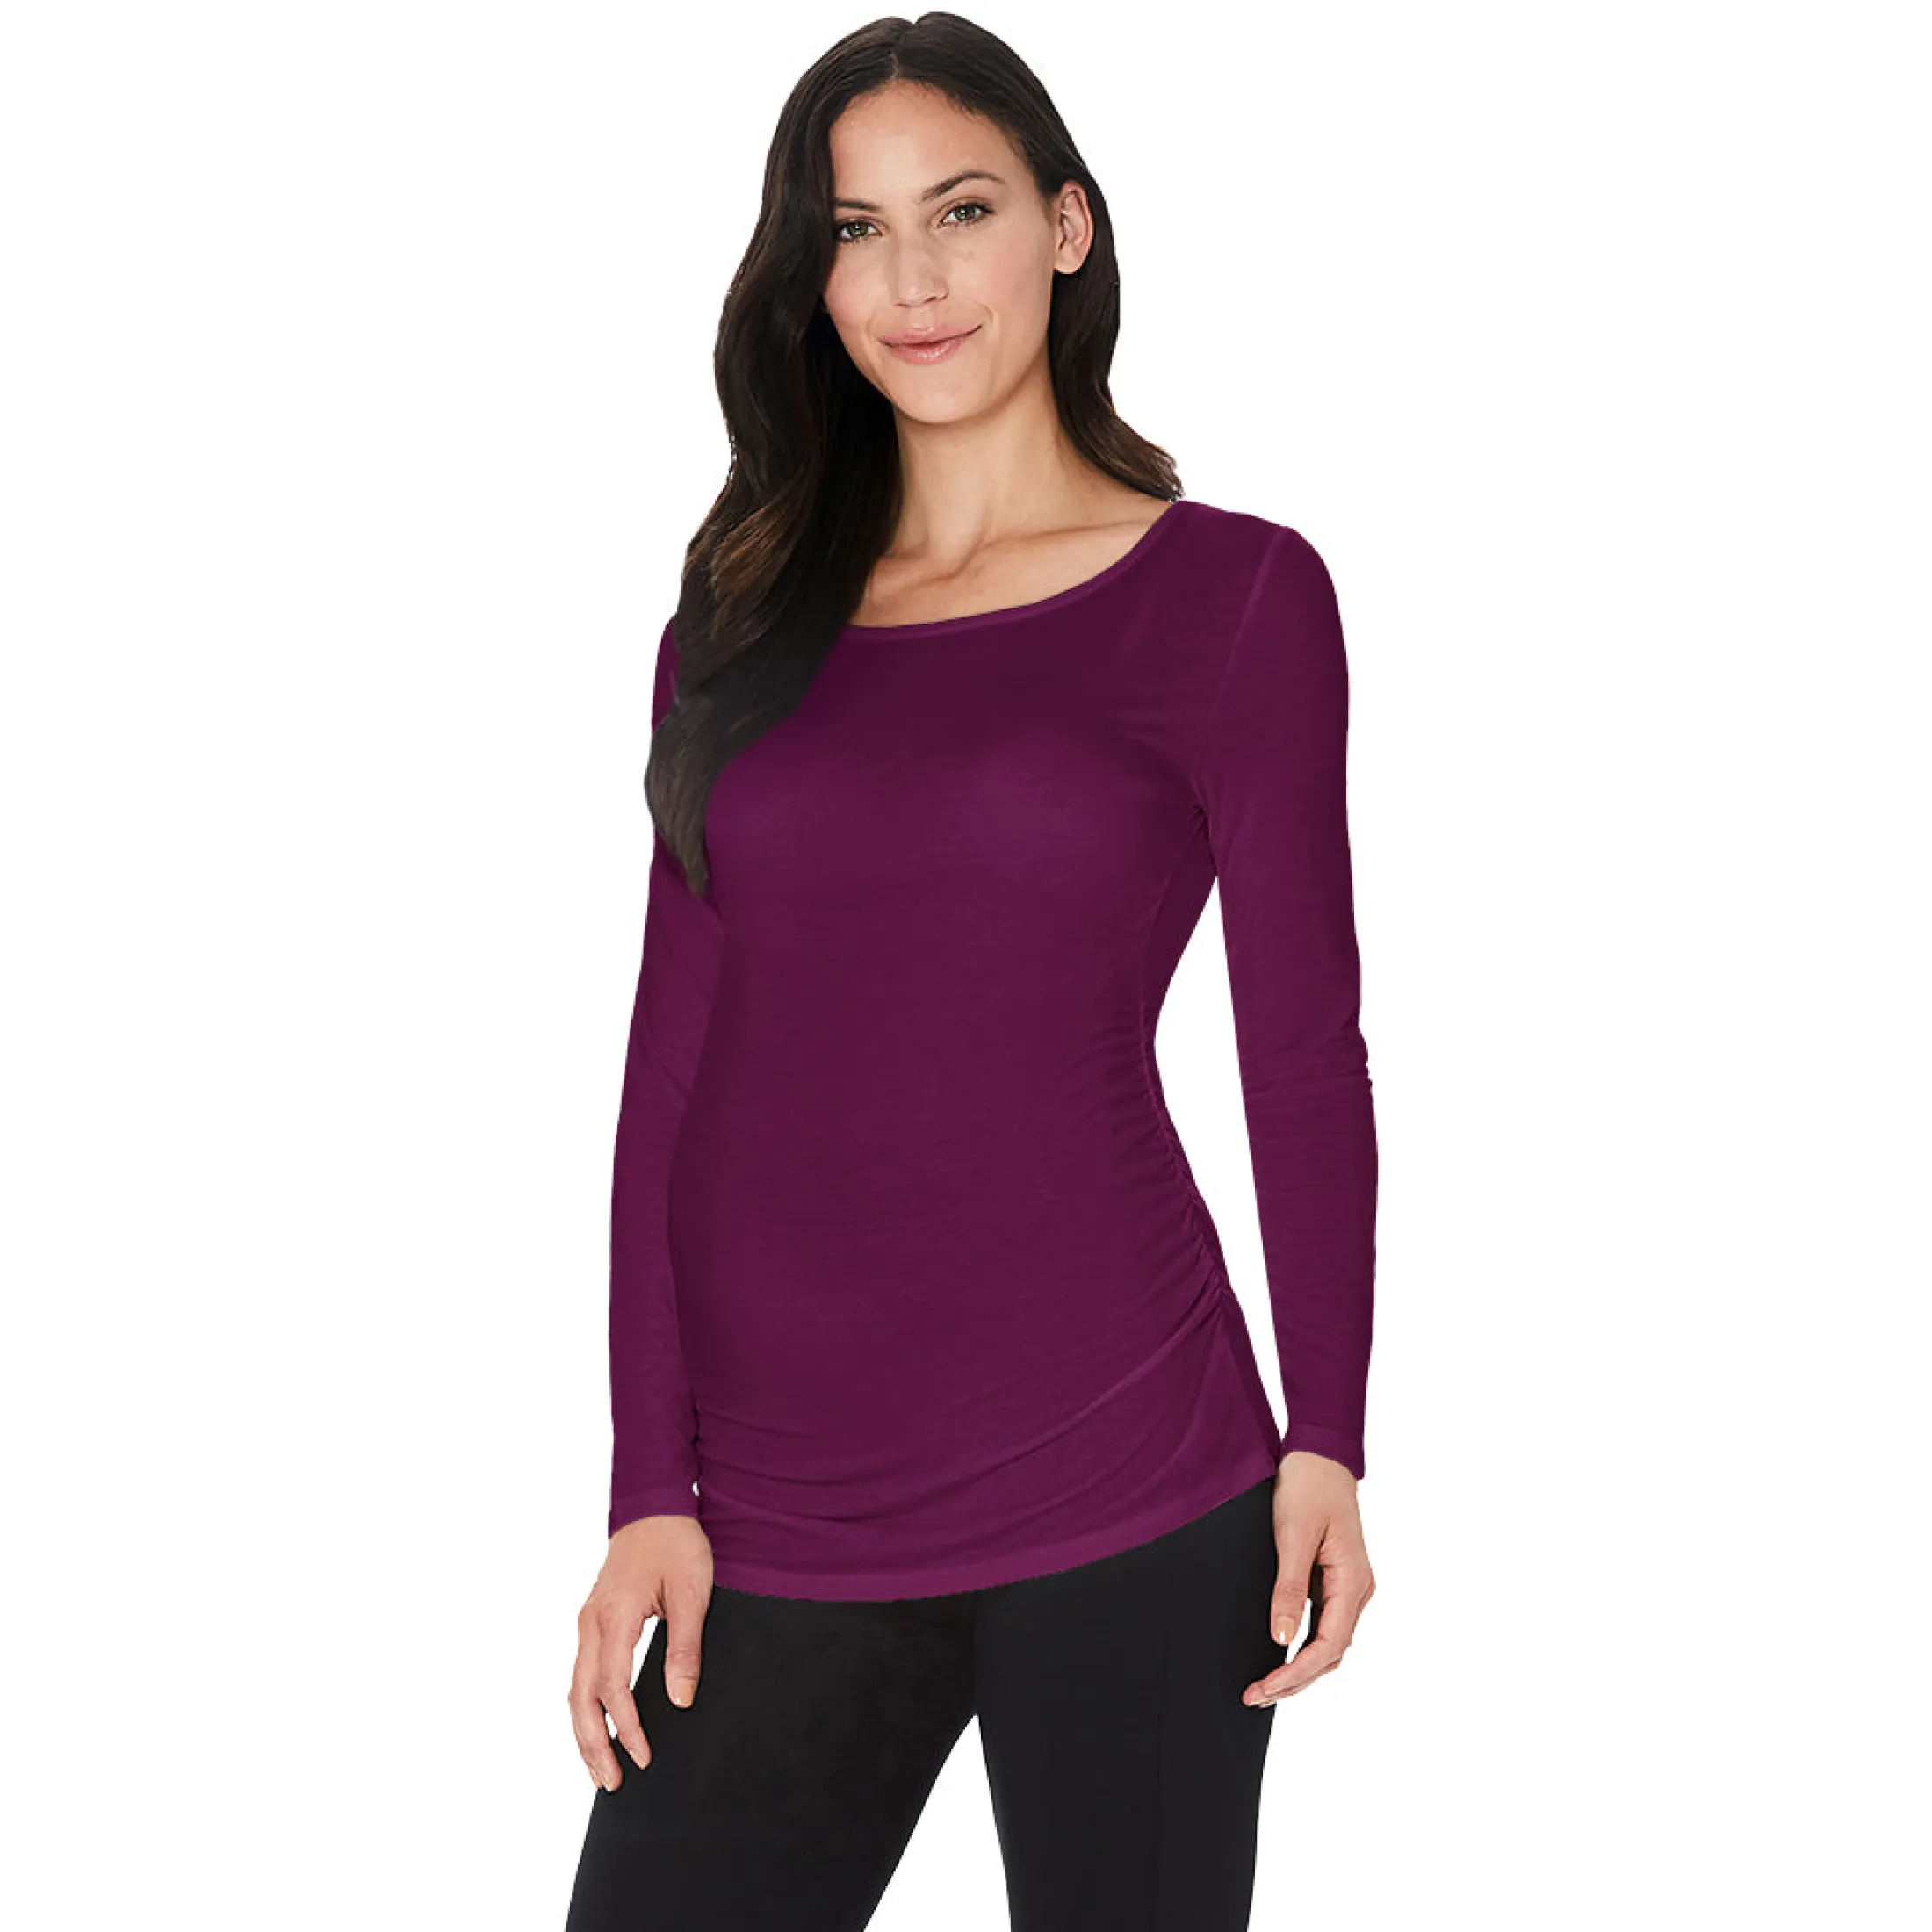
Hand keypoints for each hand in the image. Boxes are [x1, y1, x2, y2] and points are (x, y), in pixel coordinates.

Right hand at [569, 1513, 713, 1790]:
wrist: (655, 1505)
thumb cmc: (677, 1544)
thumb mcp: (692, 1593)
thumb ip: (684, 1648)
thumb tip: (680, 1700)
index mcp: (613, 1616)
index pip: (613, 1688)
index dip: (627, 1728)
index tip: (644, 1759)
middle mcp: (591, 1622)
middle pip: (581, 1697)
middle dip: (593, 1744)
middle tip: (611, 1783)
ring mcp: (587, 1621)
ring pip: (575, 1689)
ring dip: (584, 1731)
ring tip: (599, 1770)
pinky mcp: (592, 1620)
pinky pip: (581, 1673)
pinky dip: (585, 1707)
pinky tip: (597, 1727)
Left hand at [1242, 1451, 1373, 1705]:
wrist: (1320, 1454)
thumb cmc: (1308, 1487)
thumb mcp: (1292, 1535)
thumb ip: (1288, 1588)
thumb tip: (1281, 1639)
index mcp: (1353, 1581)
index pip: (1329, 1645)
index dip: (1298, 1673)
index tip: (1265, 1687)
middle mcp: (1357, 1589)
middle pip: (1331, 1653)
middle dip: (1295, 1680)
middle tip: (1255, 1696)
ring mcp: (1348, 1585)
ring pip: (1328, 1642)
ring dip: (1299, 1668)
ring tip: (1264, 1686)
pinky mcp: (1334, 1579)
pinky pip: (1323, 1624)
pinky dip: (1303, 1646)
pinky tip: (1279, 1655)